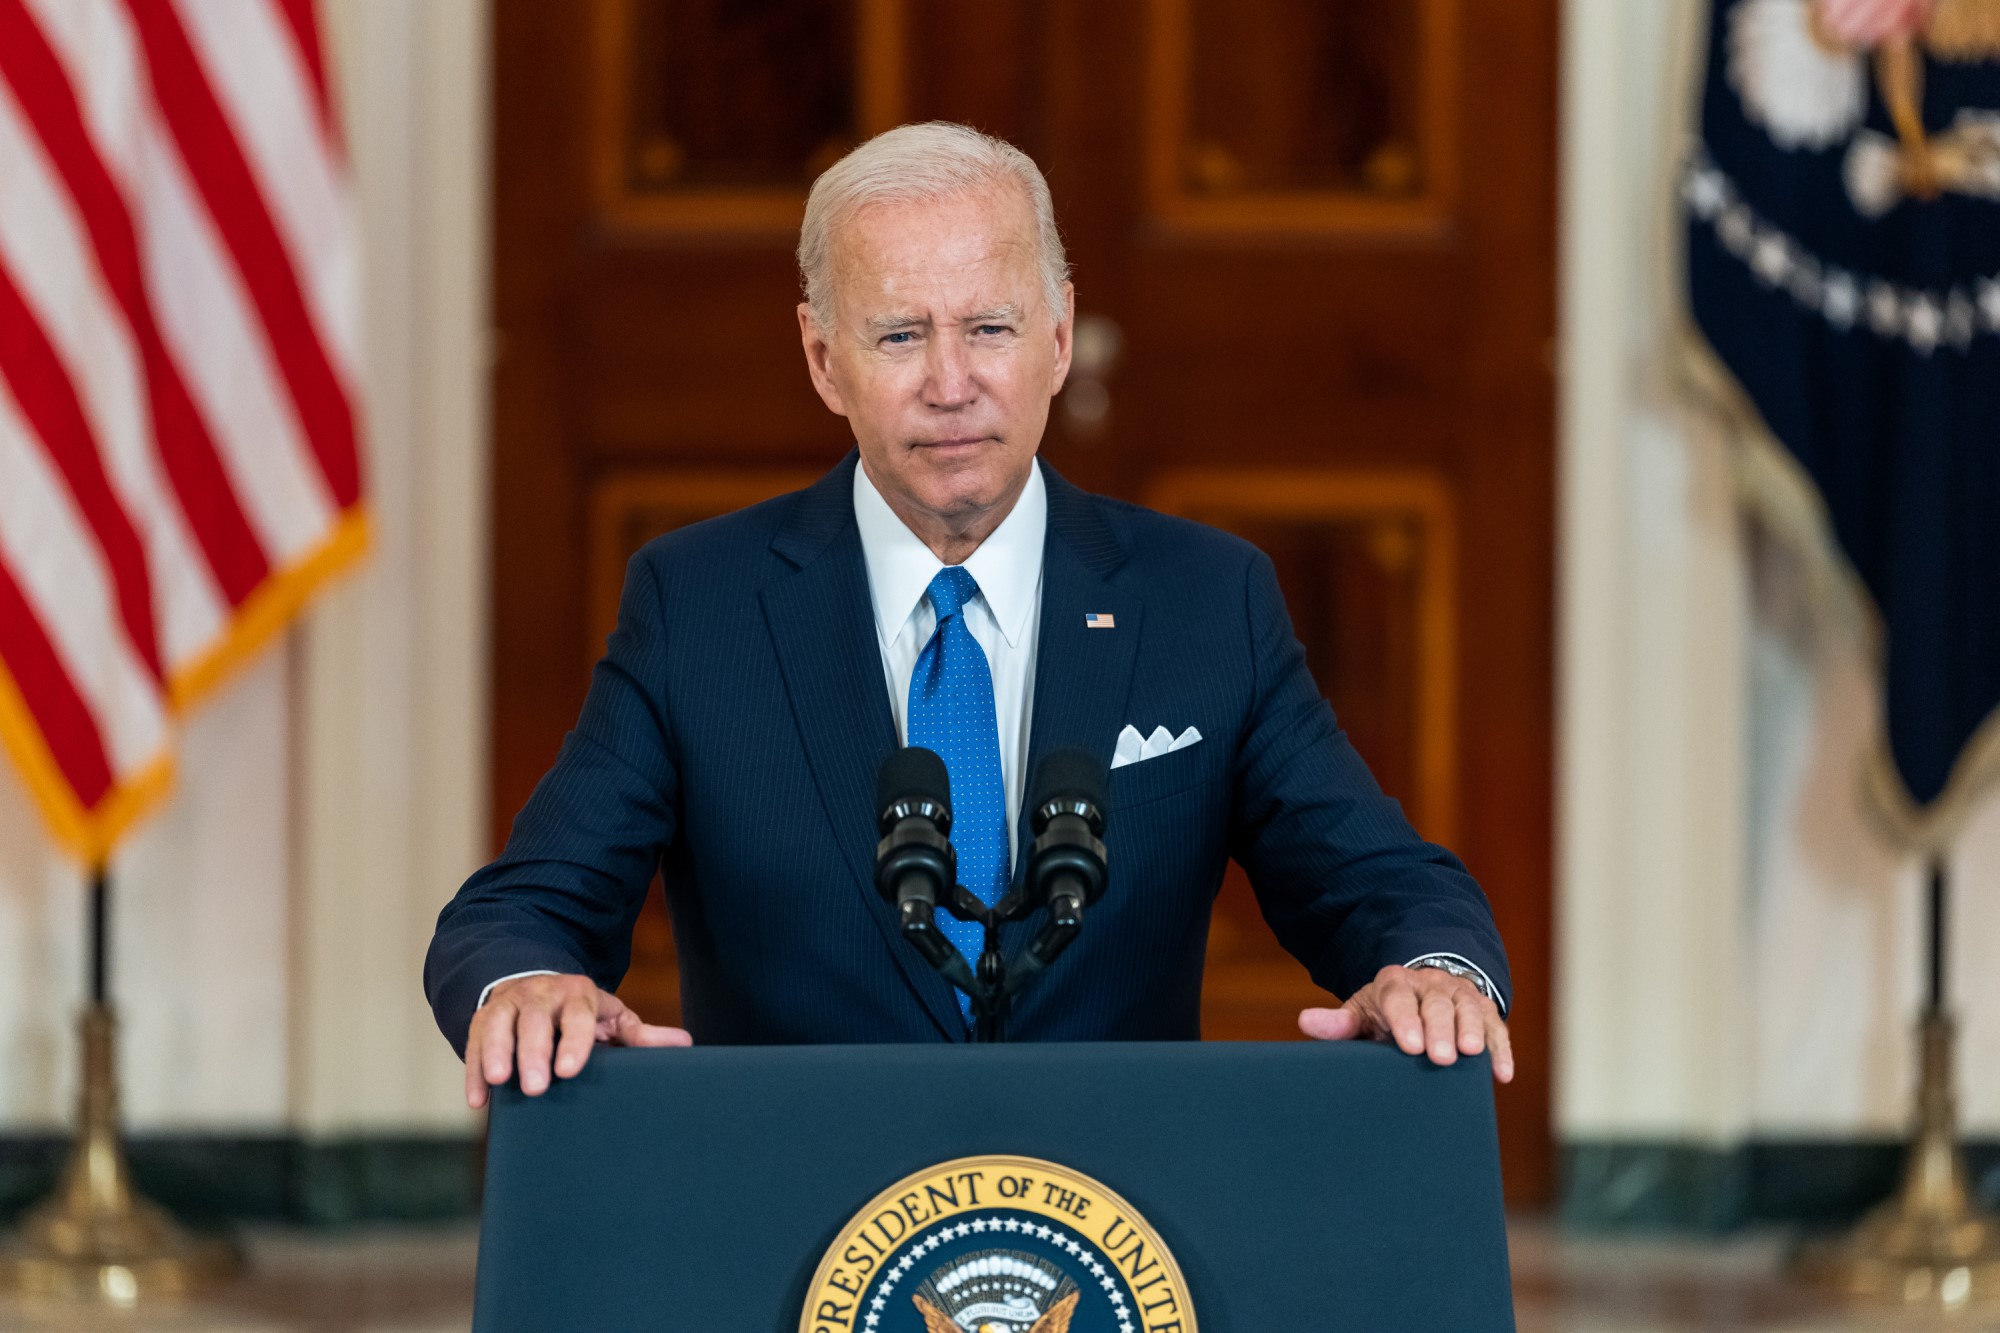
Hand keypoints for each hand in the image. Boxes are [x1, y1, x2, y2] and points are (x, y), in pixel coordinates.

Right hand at [464, 973, 690, 1108]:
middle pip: (535, 1021)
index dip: (575, 1042)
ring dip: (496, 1054)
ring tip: (499, 1082)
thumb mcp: (611, 1016)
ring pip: (498, 1026)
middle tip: (536, 1086)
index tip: (570, 1070)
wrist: (534, 982)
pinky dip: (473, 1071)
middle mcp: (541, 995)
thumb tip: (685, 1045)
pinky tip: (478, 1099)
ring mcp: (509, 1005)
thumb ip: (639, 1035)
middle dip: (533, 1052)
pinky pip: (472, 1043)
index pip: (578, 1017)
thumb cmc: (580, 1012)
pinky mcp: (482, 1019)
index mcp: (578, 995)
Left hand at [1298, 964, 1512, 1083]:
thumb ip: (1340, 1023)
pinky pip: (1496, 1029)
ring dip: (1472, 1031)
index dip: (1404, 1020)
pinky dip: (1500, 1050)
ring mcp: (1461, 996)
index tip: (1407, 1045)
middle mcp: (1431, 985)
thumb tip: (1306, 1022)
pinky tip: (1501, 1074)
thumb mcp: (1362, 1012)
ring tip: (1470, 1055)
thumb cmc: (1387, 1012)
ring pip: (1469, 1009)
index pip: (1398, 998)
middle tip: (1440, 1057)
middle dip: (1439, 1029)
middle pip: (1436, 1004)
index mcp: (1395, 983)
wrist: (1422, 990)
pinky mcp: (1486, 1012)